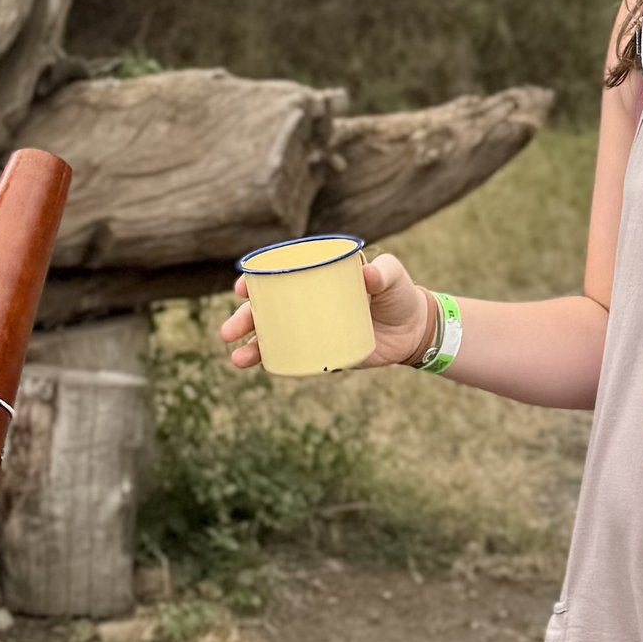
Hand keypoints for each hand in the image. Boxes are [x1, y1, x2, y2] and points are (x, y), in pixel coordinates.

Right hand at [219, 252, 434, 372]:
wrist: (415, 329)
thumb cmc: (400, 294)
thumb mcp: (392, 276)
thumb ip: (384, 272)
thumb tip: (368, 276)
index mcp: (316, 277)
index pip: (278, 275)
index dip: (255, 281)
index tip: (242, 288)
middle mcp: (308, 302)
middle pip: (267, 310)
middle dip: (243, 320)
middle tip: (228, 332)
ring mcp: (313, 329)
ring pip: (274, 336)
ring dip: (251, 347)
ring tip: (237, 359)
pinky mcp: (324, 352)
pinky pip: (296, 357)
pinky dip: (278, 363)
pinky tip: (265, 369)